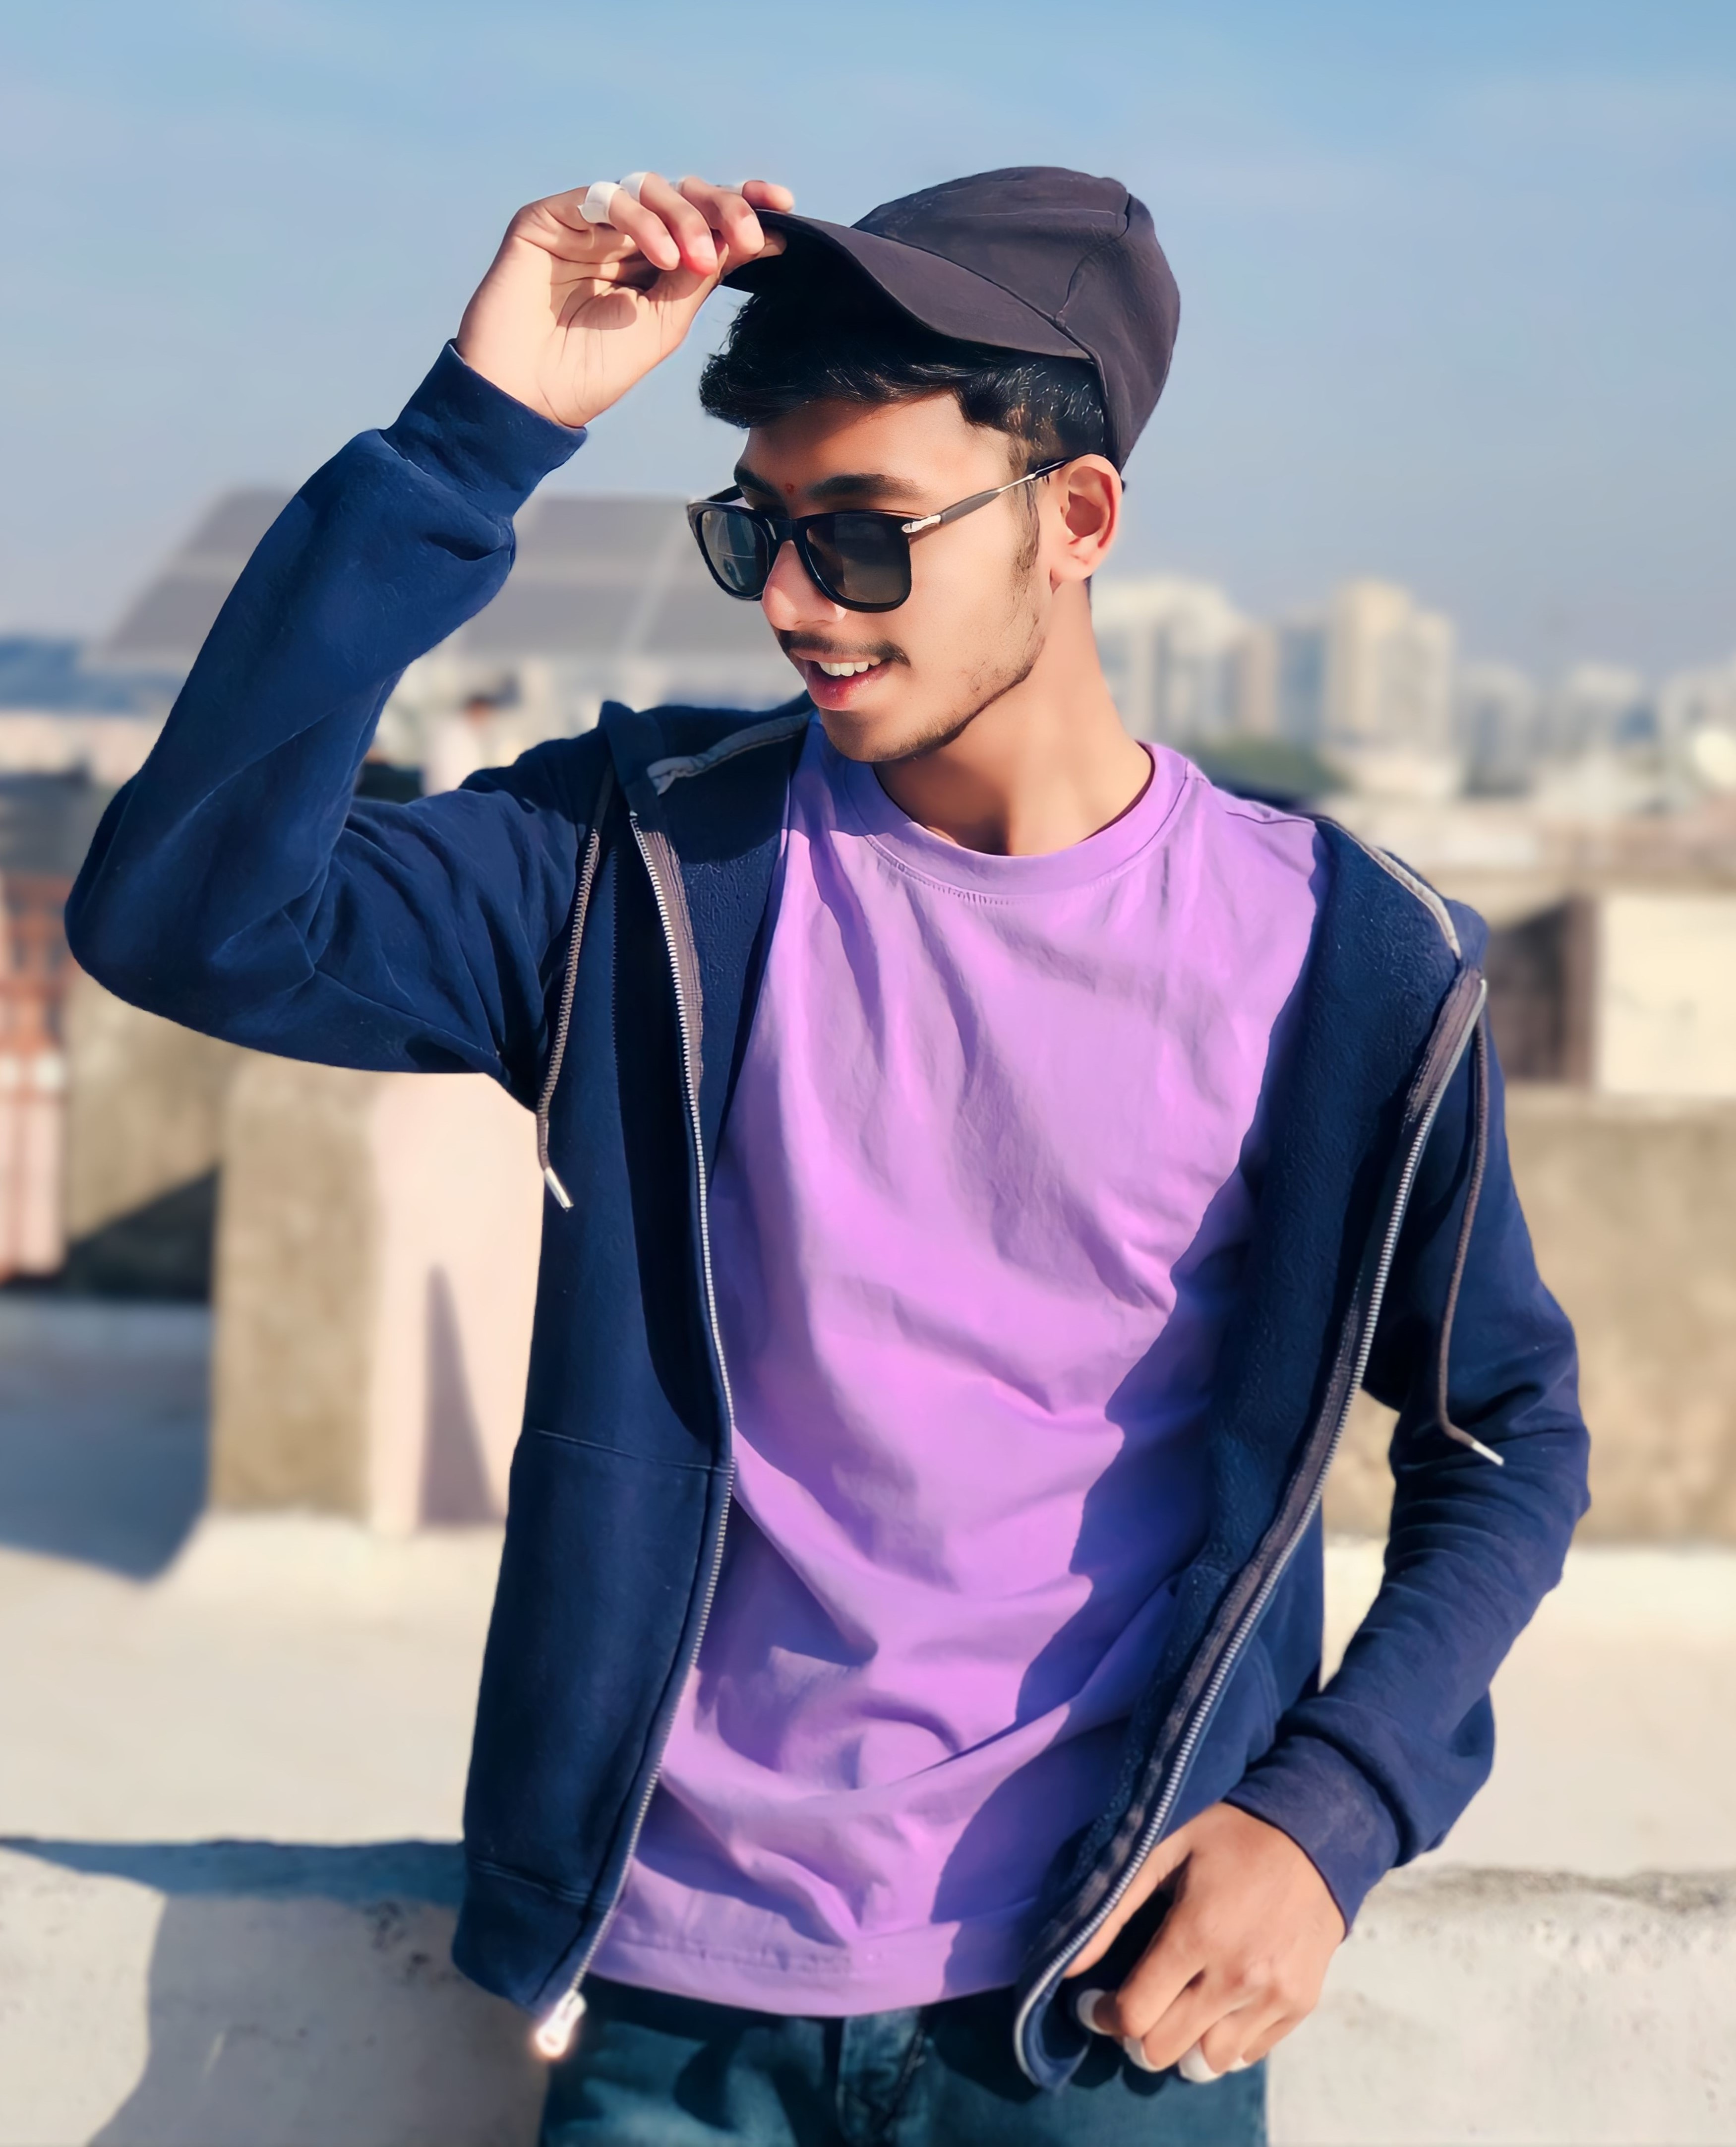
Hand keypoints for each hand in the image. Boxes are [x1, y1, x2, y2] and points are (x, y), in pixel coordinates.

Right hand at [455, 172, 792, 430]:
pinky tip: (662, 255)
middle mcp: (621, 236)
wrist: (526, 397)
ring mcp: (586, 224)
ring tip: (698, 258)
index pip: (701, 219)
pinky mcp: (550, 218)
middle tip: (747, 235)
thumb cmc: (590, 372)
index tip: (785, 209)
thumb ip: (699, 278)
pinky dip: (640, 220)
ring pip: (647, 188)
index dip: (742, 204)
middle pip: (681, 195)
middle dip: (721, 207)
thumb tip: (756, 238)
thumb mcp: (662, 325)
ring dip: (684, 215)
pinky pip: (605, 198)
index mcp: (650, 261)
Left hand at [1063, 1803, 1344, 2076]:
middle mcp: (1236, 1976)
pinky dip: (1224, 2042)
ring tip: (1176, 2010)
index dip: (1102, 2016)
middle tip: (1136, 2006)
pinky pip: (1248, 2054)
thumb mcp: (1163, 1851)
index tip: (1094, 2003)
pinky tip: (1216, 2006)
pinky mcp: (1300, 2005)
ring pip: (1208, 2063)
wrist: (1314, 1835)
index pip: (1134, 2014)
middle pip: (1164, 2050)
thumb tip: (1068, 1966)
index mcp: (1197, 1934)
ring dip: (1182, 2044)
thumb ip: (1113, 1909)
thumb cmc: (1229, 1838)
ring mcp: (1273, 1996)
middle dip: (1135, 2036)